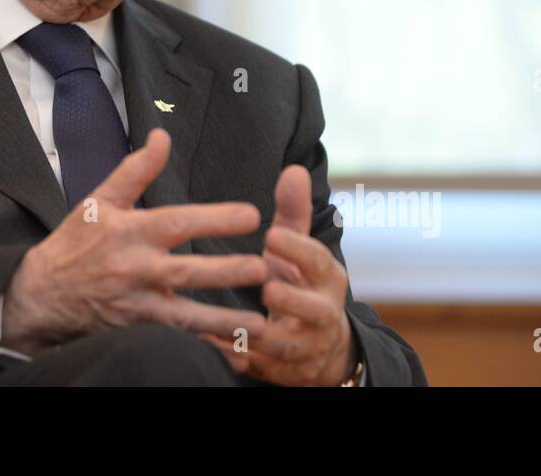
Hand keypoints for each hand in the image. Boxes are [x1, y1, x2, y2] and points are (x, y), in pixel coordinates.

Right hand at [0, 128, 270, 355]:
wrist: (40, 295)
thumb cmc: (74, 243)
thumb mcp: (99, 201)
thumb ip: (136, 170)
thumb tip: (162, 136)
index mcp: (128, 232)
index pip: (176, 223)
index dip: (214, 219)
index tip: (251, 215)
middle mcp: (134, 269)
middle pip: (186, 271)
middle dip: (225, 271)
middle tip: (263, 267)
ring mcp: (136, 305)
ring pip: (185, 315)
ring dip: (222, 320)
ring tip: (259, 324)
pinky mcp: (136, 330)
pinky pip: (175, 340)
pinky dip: (202, 347)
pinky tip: (232, 354)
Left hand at [200, 163, 357, 384]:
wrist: (321, 345)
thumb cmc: (301, 282)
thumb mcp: (300, 249)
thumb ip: (293, 213)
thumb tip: (292, 169)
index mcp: (327, 278)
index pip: (317, 261)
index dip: (297, 249)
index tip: (272, 235)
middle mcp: (323, 313)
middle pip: (314, 309)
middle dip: (292, 300)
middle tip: (267, 287)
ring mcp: (307, 347)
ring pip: (288, 345)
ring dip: (263, 338)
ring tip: (238, 326)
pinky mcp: (287, 372)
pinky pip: (262, 368)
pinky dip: (240, 359)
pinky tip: (214, 347)